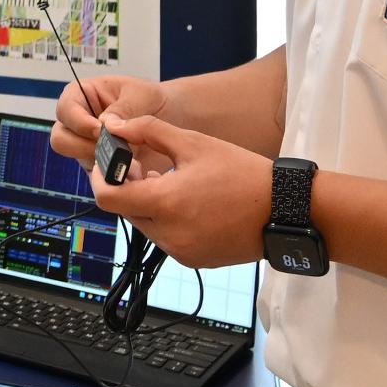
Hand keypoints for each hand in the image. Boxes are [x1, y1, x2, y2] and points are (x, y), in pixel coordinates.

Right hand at [49, 74, 162, 166]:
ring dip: (100, 163)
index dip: (79, 121)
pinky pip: (98, 178)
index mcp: (83, 97)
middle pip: (61, 139)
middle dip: (84, 145)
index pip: (65, 109)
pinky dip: (115, 177)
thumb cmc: (152, 99)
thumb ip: (124, 107)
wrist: (172, 119)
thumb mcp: (141, 94)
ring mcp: (88, 147)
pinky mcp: (101, 167)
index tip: (100, 129)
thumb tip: (105, 123)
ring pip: (78, 160)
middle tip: (110, 147)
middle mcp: (80, 124)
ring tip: (129, 159)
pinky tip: (137, 171)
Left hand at [97, 115, 273, 260]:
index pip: (107, 197)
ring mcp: (181, 251)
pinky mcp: (194, 260)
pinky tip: (191, 204)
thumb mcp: (194, 143)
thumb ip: (148, 131)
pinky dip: (169, 221)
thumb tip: (113, 125)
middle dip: (129, 189)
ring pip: (146, 226)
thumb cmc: (242, 173)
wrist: (285, 210)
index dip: (101, 178)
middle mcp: (168, 234)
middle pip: (126, 211)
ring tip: (176, 184)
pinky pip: (167, 239)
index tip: (109, 164)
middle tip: (148, 169)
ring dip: (150, 206)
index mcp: (164, 203)